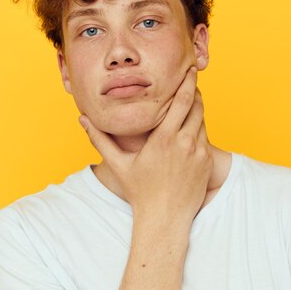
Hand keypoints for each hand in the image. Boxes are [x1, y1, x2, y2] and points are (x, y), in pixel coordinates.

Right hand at [79, 67, 212, 222]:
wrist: (165, 219)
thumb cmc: (140, 192)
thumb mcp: (118, 165)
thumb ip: (100, 139)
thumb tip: (82, 119)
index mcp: (164, 138)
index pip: (183, 100)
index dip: (188, 82)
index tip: (189, 70)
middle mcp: (185, 143)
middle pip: (197, 106)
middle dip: (194, 92)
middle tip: (190, 82)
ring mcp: (199, 153)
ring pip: (203, 121)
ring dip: (197, 111)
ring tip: (188, 105)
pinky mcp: (207, 163)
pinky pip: (205, 138)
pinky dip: (199, 130)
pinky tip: (189, 130)